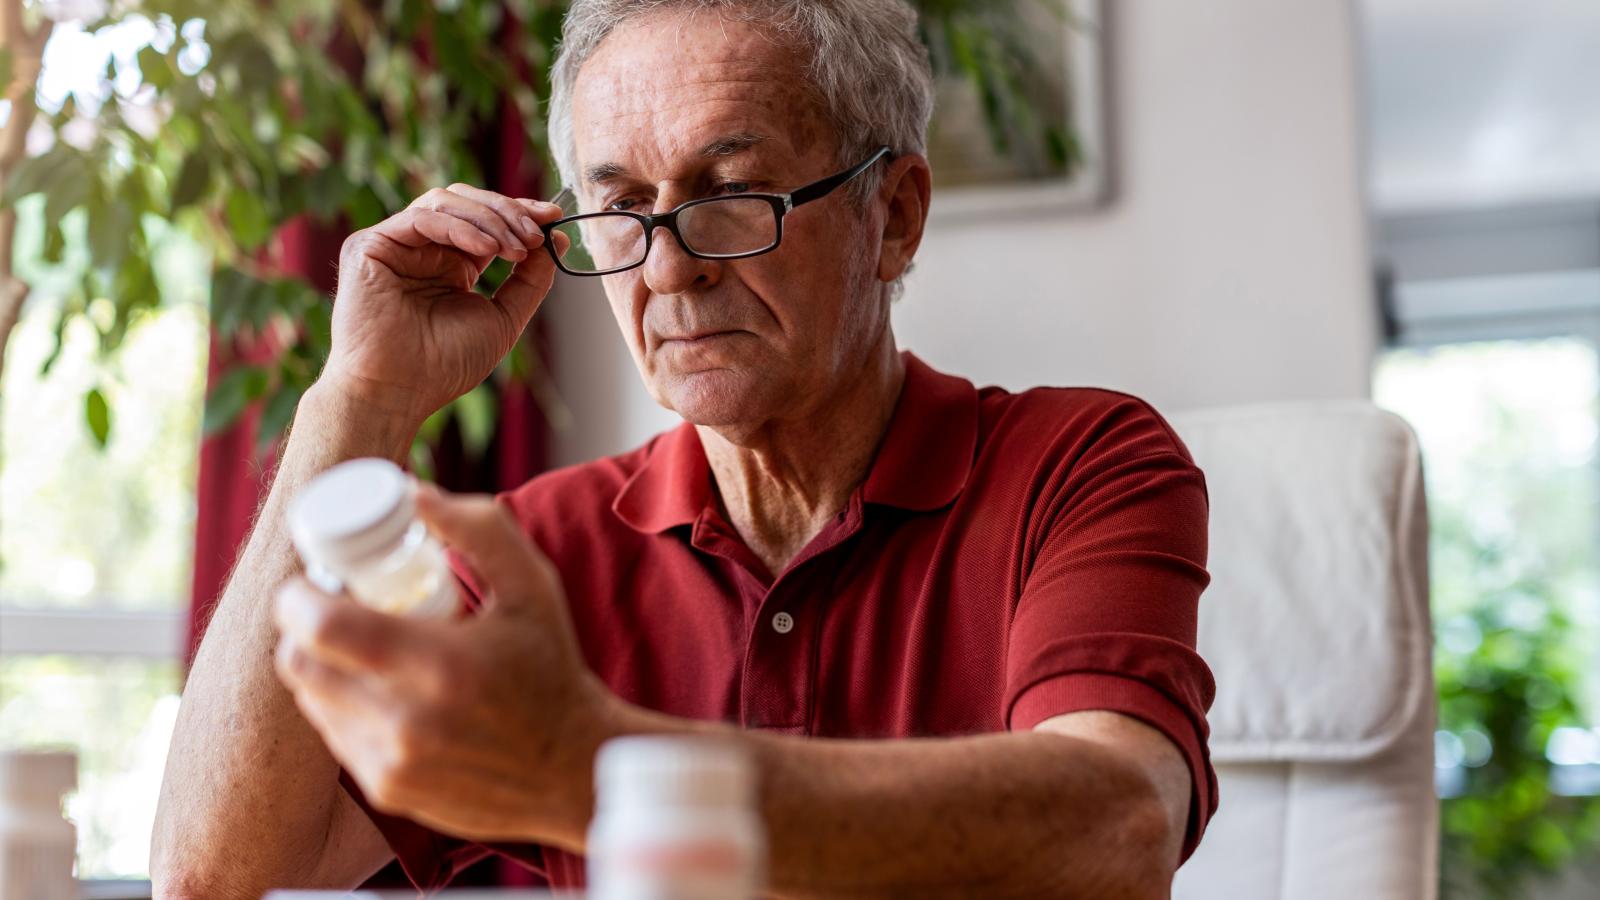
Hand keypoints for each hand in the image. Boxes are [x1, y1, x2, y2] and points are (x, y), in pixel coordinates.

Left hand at [271, 482, 615, 844]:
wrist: (574, 767)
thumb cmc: (551, 668)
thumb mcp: (532, 586)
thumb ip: (478, 529)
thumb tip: (412, 493)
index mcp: (438, 664)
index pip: (318, 626)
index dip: (298, 597)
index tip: (316, 580)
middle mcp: (405, 721)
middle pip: (299, 664)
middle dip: (303, 628)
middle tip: (336, 607)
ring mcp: (392, 763)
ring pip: (312, 700)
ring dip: (323, 666)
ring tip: (365, 647)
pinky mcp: (388, 790)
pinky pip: (335, 735)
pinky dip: (346, 706)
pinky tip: (385, 691)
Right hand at [320, 185, 568, 426]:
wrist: (399, 391)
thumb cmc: (444, 365)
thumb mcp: (503, 318)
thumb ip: (529, 279)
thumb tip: (557, 238)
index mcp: (450, 265)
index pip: (485, 221)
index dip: (519, 212)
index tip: (553, 217)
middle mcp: (422, 249)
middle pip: (467, 202)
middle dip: (508, 212)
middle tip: (537, 233)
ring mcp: (394, 244)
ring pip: (445, 202)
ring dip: (490, 219)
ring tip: (516, 248)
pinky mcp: (369, 244)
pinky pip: (421, 218)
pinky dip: (461, 228)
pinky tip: (488, 249)